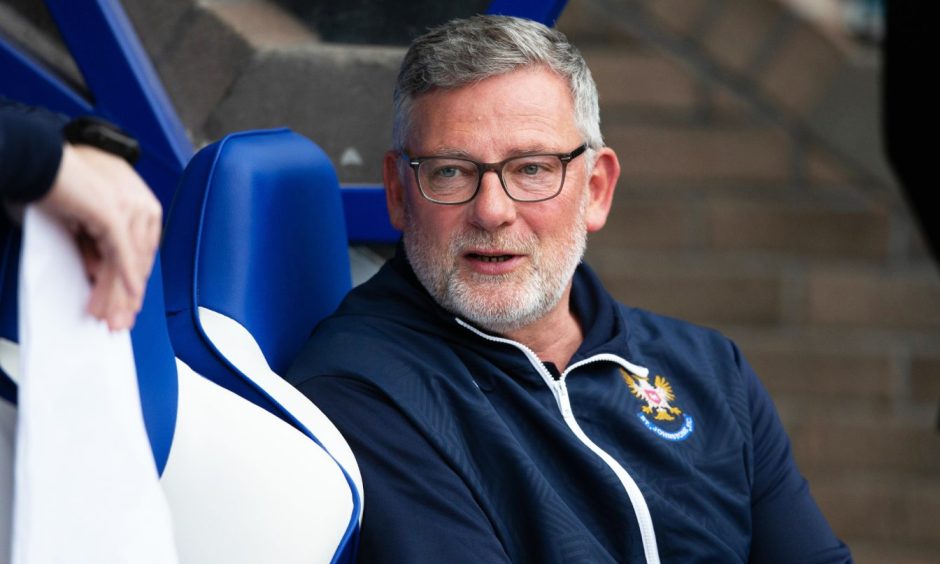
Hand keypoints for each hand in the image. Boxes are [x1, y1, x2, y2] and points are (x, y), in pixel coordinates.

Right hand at [38, 143, 161, 330]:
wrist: (39, 161)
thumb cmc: (58, 186)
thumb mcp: (85, 224)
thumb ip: (97, 247)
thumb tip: (101, 275)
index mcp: (141, 206)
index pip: (142, 254)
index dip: (134, 283)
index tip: (127, 307)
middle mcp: (142, 206)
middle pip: (139, 261)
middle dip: (126, 296)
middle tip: (119, 321)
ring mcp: (130, 208)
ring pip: (129, 262)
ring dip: (119, 294)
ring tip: (110, 317)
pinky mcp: (113, 213)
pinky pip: (122, 253)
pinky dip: (124, 277)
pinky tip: (127, 296)